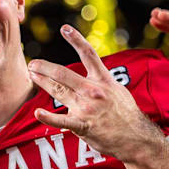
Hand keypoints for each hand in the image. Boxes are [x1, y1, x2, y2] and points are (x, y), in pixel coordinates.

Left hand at [27, 25, 164, 163]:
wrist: (137, 139)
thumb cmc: (126, 115)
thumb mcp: (118, 90)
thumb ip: (102, 80)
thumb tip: (91, 70)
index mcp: (104, 80)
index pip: (89, 54)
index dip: (76, 40)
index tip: (64, 29)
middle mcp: (94, 91)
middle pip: (64, 74)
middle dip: (45, 67)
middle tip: (33, 63)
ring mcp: (88, 108)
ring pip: (59, 92)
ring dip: (42, 83)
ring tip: (32, 75)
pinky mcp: (84, 125)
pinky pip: (63, 121)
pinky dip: (49, 117)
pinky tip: (38, 113)